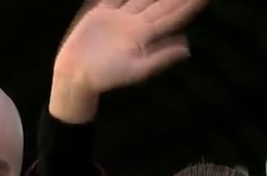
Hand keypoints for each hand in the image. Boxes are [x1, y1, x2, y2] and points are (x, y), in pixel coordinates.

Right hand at [51, 0, 207, 119]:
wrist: (76, 75)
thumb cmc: (106, 77)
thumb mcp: (137, 71)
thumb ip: (161, 58)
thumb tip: (188, 48)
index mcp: (146, 36)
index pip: (173, 17)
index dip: (190, 5)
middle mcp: (137, 24)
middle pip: (162, 3)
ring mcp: (120, 17)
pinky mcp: (103, 13)